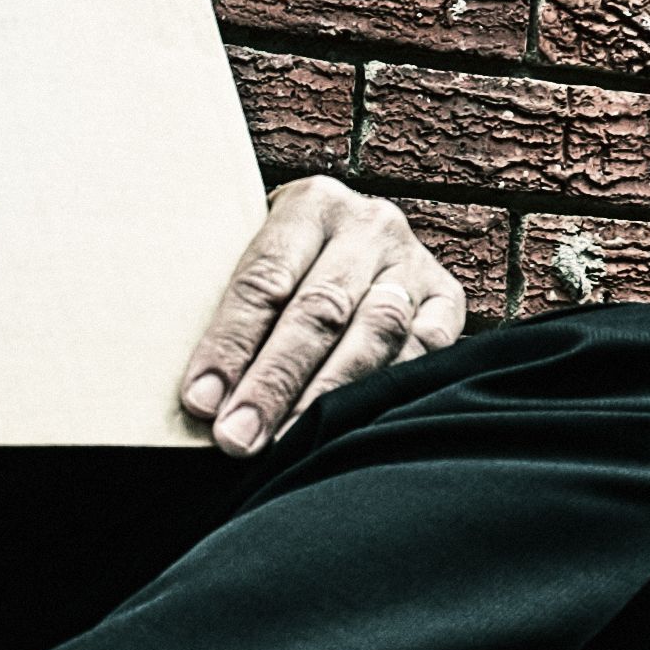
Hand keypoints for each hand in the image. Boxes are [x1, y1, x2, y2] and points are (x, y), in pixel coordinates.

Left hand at [180, 176, 464, 459]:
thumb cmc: (287, 265)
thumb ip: (236, 308)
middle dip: (275, 382)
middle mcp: (369, 225)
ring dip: (327, 396)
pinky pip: (426, 351)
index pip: (264, 278)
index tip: (201, 400)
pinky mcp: (448, 299)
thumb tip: (200, 393)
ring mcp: (412, 262)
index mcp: (310, 203)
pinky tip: (353, 428)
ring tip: (287, 446)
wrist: (356, 239)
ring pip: (373, 333)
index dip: (231, 343)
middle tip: (237, 437)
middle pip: (317, 310)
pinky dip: (389, 391)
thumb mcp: (252, 254)